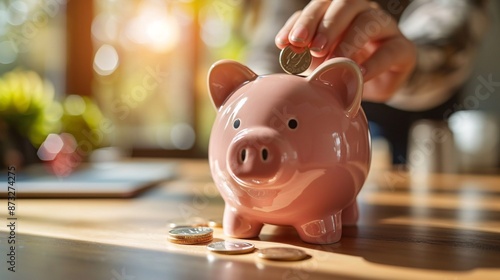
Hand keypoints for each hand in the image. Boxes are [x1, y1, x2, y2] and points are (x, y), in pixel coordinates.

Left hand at [275, 0, 415, 101]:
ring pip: (368, 21)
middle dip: (326, 25)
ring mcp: (385, 28)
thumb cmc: (343, 68)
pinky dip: (373, 63)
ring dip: (348, 41)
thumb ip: (305, 53)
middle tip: (314, 48)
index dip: (304, 21)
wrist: (377, 84)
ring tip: (334, 62)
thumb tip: (286, 49)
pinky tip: (358, 73)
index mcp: (338, 11)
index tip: (287, 42)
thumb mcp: (320, 61)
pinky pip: (391, 50)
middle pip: (346, 4)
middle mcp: (362, 12)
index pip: (321, 5)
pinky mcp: (403, 49)